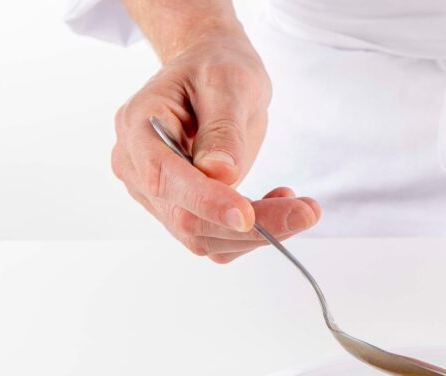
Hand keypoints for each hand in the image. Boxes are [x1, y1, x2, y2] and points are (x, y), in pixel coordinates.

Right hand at [112, 33, 319, 262]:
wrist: (213, 74)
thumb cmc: (216, 66)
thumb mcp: (229, 82)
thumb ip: (223, 128)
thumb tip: (220, 174)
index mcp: (138, 127)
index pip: (164, 178)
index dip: (207, 202)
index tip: (249, 215)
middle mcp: (138, 168)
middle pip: (186, 218)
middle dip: (251, 225)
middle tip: (307, 211)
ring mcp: (158, 195)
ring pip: (204, 238)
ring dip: (259, 233)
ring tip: (301, 205)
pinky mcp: (183, 210)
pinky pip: (216, 239)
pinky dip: (252, 234)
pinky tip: (278, 202)